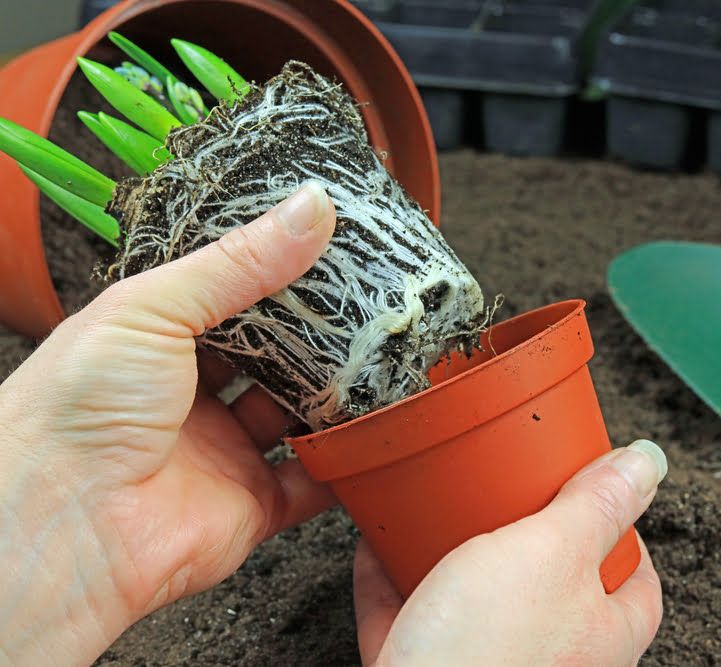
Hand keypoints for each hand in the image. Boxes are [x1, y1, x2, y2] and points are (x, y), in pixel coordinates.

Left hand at [0, 183, 338, 664]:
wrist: (64, 526)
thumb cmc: (75, 412)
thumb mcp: (154, 308)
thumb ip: (239, 262)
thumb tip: (310, 208)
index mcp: (158, 342)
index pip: (231, 297)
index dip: (277, 275)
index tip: (329, 249)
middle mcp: (193, 396)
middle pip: (272, 357)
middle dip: (314, 336)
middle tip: (365, 304)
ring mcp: (225, 450)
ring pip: (298, 415)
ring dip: (334, 393)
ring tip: (380, 356)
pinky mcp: (253, 504)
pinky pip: (313, 481)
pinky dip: (343, 462)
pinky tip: (372, 431)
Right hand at [353, 440, 666, 665]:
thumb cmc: (489, 653)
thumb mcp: (553, 552)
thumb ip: (598, 505)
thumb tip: (647, 463)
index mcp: (601, 637)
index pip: (638, 584)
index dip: (625, 536)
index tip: (600, 495)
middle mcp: (552, 660)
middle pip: (551, 587)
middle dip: (529, 537)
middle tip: (513, 493)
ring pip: (476, 605)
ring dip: (454, 555)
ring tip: (442, 511)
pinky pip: (411, 620)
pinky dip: (395, 583)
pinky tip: (379, 547)